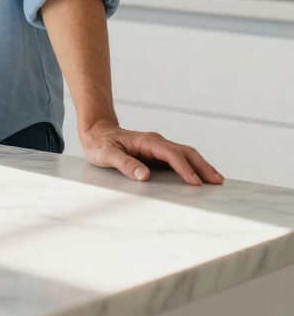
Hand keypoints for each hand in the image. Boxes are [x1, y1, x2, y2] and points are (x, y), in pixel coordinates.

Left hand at [81, 119, 224, 185]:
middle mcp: (156, 142)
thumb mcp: (107, 154)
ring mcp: (159, 148)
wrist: (96, 133)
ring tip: (217, 180)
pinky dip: (194, 166)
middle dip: (202, 166)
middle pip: (185, 152)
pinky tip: (202, 176)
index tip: (195, 182)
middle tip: (218, 181)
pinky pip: (180, 159)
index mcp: (147, 141)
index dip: (184, 168)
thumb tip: (144, 176)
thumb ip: (124, 164)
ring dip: (202, 166)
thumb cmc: (100, 143)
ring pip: (186, 154)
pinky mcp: (158, 154)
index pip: (170, 154)